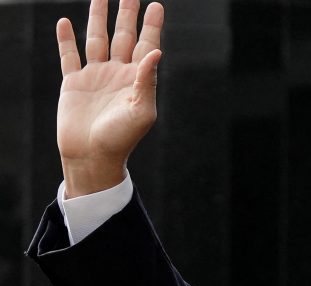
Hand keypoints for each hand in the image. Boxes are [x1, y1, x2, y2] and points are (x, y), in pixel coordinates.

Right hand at [56, 0, 163, 196]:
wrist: (93, 156)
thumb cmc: (122, 139)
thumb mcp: (141, 111)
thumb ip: (147, 80)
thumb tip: (155, 52)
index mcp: (136, 80)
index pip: (146, 46)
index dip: (151, 26)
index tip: (156, 6)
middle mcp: (117, 74)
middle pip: (122, 36)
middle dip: (126, 15)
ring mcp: (95, 76)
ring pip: (96, 40)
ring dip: (98, 18)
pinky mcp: (73, 83)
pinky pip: (69, 56)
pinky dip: (66, 39)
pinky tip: (66, 23)